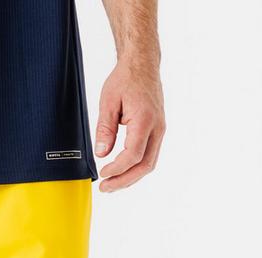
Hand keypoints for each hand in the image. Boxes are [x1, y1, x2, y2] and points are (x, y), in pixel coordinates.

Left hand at [95, 59, 165, 191]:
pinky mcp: (157, 132)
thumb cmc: (126, 79)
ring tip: (111, 184)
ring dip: (130, 177)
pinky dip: (135, 168)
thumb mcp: (108, 102)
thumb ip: (104, 129)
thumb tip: (102, 154)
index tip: (102, 173)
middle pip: (144, 165)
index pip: (133, 155)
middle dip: (124, 181)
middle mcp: (157, 128)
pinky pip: (149, 156)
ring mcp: (159, 131)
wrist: (142, 64)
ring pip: (149, 164)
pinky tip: (121, 173)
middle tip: (105, 188)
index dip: (117, 169)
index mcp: (145, 120)